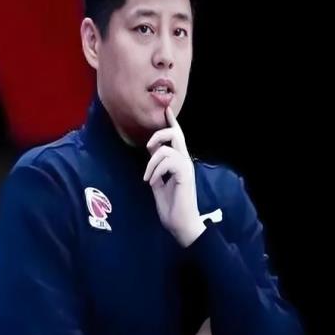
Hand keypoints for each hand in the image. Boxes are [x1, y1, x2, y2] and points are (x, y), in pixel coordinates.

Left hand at [143, 107, 204, 246]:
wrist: (181, 225)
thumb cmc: (171, 207)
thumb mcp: (158, 184)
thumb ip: (156, 168)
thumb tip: (151, 153)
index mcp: (179, 163)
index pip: (177, 138)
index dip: (172, 123)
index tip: (167, 109)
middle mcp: (185, 161)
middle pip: (176, 135)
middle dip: (159, 134)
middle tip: (148, 146)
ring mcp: (186, 167)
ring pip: (166, 149)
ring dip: (151, 162)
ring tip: (148, 178)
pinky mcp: (185, 175)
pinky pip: (168, 161)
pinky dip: (156, 171)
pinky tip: (152, 182)